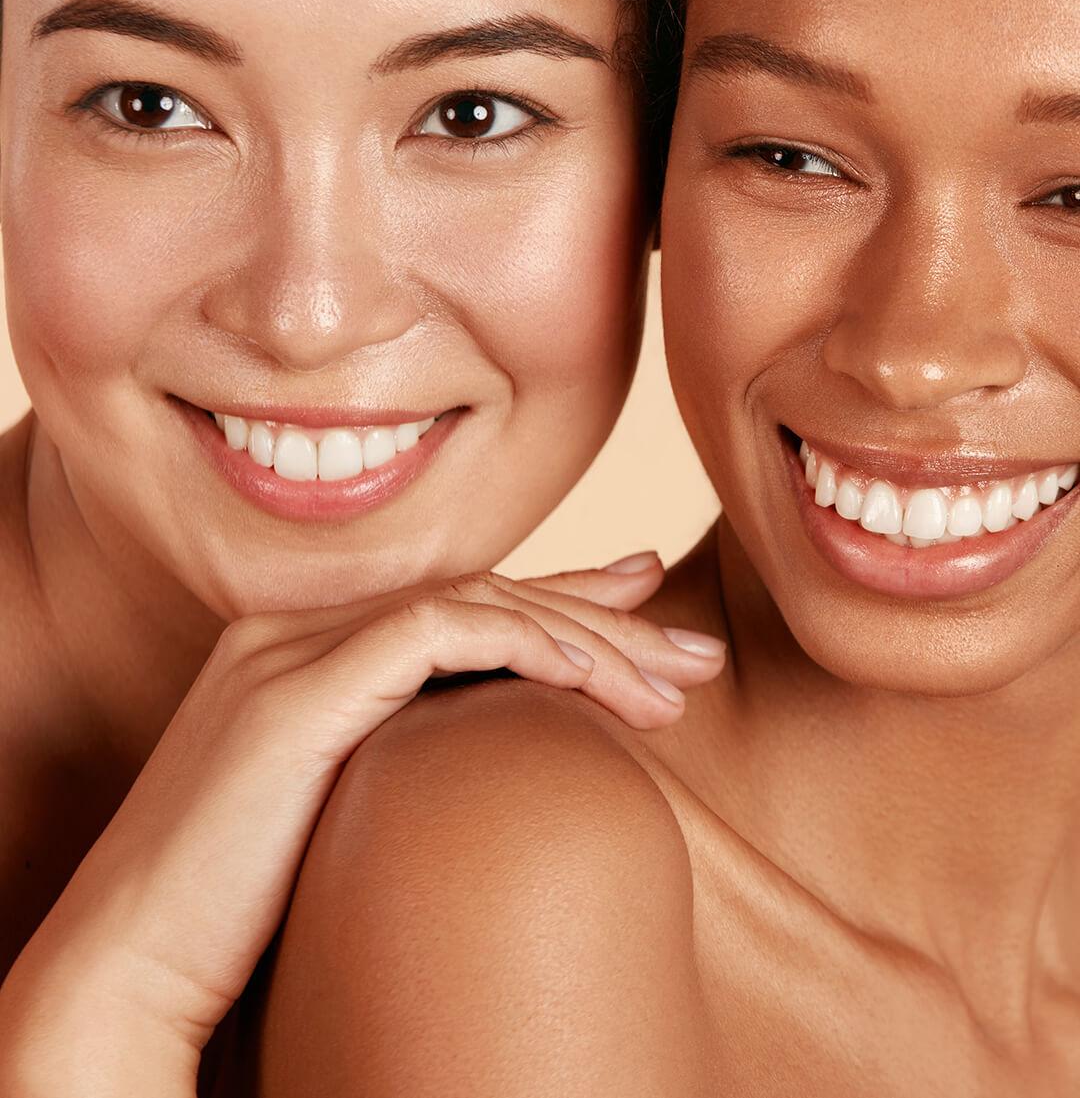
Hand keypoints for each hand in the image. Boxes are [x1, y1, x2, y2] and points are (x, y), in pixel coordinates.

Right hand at [3, 556, 723, 1064]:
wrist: (128, 968)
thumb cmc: (231, 921)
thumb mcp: (334, 819)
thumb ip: (396, 767)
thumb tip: (486, 777)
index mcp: (300, 650)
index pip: (455, 604)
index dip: (558, 601)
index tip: (642, 607)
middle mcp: (295, 627)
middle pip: (479, 594)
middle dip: (599, 616)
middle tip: (689, 650)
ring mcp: (292, 646)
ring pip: (477, 604)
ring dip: (588, 638)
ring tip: (673, 685)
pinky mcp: (299, 684)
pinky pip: (443, 633)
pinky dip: (533, 644)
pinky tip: (600, 680)